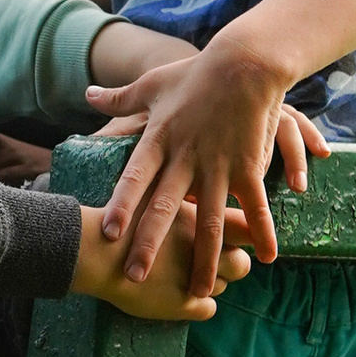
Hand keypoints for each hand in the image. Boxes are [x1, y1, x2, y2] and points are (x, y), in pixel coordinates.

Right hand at [71, 202, 253, 322]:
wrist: (96, 249)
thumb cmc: (121, 217)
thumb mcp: (155, 191)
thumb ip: (180, 195)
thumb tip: (196, 195)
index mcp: (206, 218)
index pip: (249, 228)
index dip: (248, 235)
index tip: (239, 238)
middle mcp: (209, 249)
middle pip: (241, 263)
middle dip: (231, 265)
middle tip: (210, 261)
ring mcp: (198, 278)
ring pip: (222, 286)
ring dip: (210, 284)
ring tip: (186, 276)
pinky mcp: (185, 305)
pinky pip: (208, 310)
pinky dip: (199, 306)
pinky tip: (181, 297)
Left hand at [80, 32, 300, 298]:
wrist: (244, 64)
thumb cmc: (196, 74)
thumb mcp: (152, 84)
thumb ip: (119, 98)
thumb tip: (88, 93)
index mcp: (159, 140)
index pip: (134, 178)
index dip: (122, 206)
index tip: (108, 234)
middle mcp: (186, 158)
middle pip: (165, 209)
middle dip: (150, 245)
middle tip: (135, 276)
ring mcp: (218, 166)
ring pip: (210, 221)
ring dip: (206, 259)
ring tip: (201, 292)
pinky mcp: (247, 167)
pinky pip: (255, 206)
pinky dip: (262, 232)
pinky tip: (267, 259)